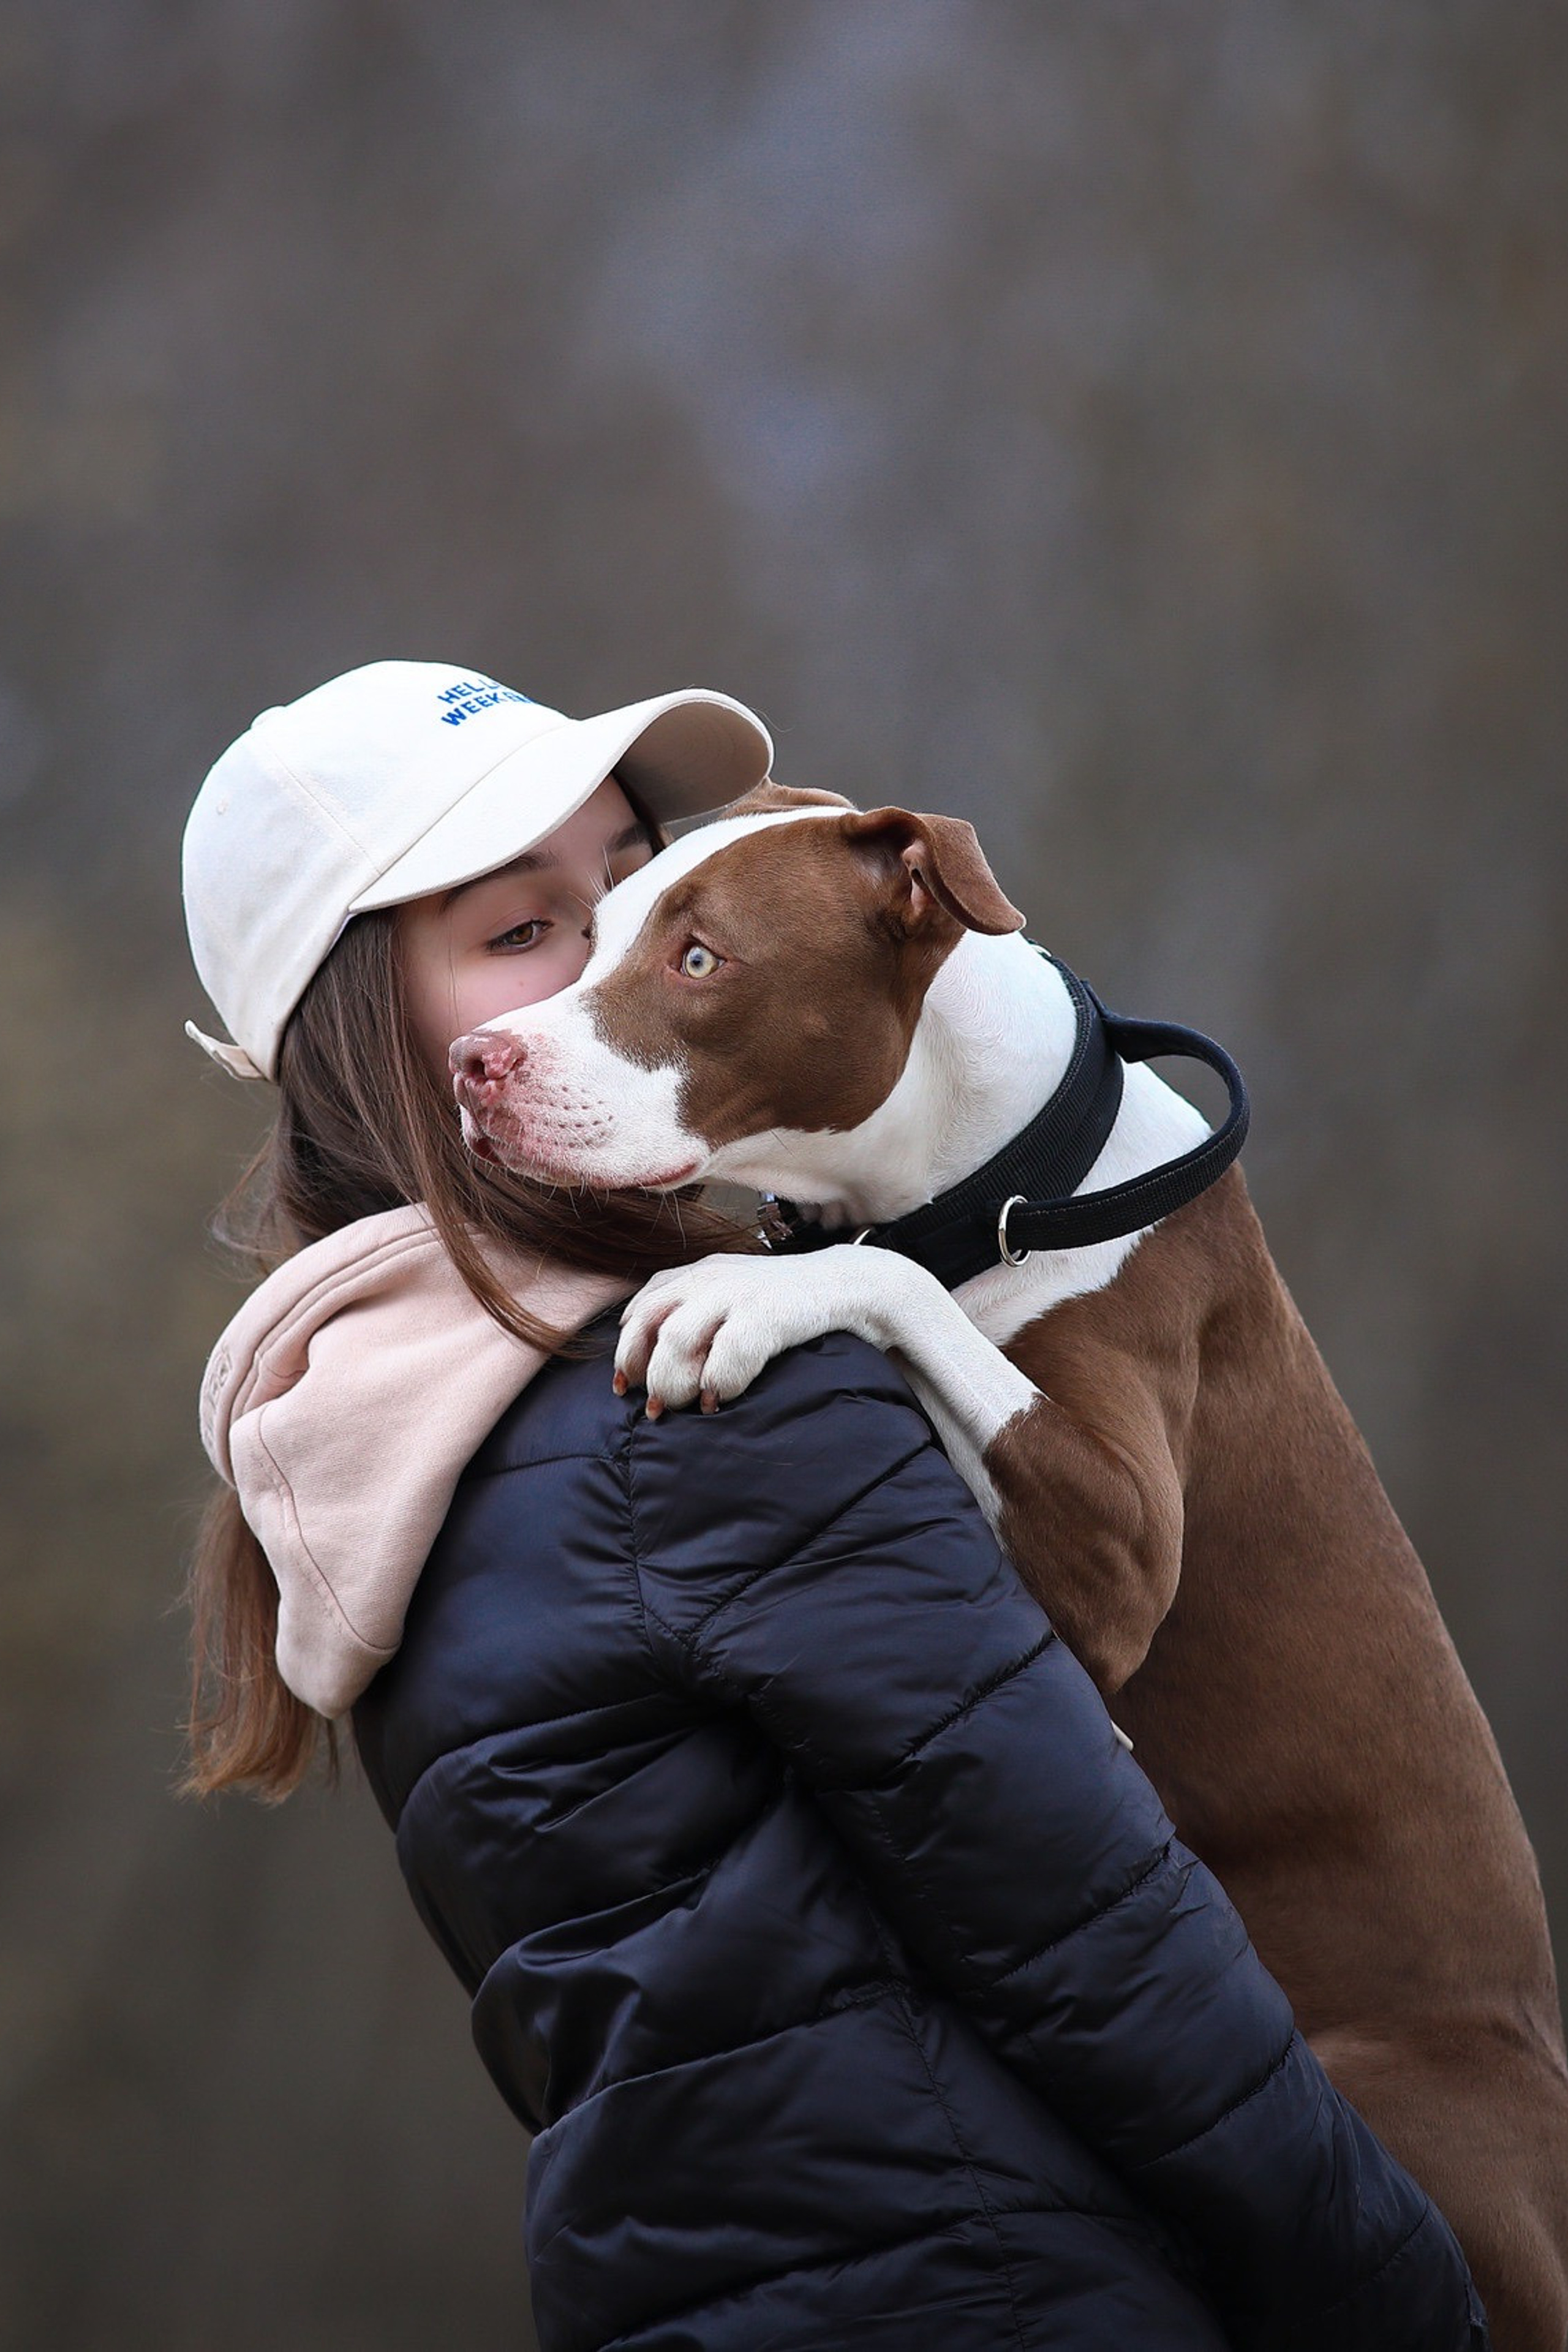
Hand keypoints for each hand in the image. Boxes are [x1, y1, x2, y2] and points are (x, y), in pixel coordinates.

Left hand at [614, 1247, 938, 1416]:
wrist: (855, 1284)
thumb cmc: (790, 1304)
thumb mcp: (736, 1299)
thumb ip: (700, 1318)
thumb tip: (659, 1367)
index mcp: (699, 1274)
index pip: (643, 1307)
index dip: (627, 1348)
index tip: (625, 1385)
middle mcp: (711, 1278)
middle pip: (650, 1322)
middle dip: (643, 1369)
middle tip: (655, 1408)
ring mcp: (739, 1292)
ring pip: (677, 1338)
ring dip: (673, 1380)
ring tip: (687, 1406)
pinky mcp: (769, 1311)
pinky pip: (728, 1351)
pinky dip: (718, 1380)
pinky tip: (722, 1400)